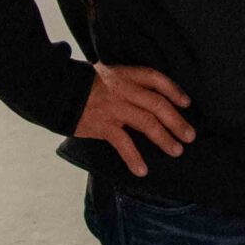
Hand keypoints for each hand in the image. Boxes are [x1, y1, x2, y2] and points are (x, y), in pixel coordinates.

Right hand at [76, 63, 193, 176]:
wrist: (55, 92)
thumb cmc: (82, 86)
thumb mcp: (106, 75)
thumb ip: (126, 84)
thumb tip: (148, 100)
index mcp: (125, 75)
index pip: (156, 78)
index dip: (174, 90)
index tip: (186, 103)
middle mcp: (123, 89)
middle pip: (158, 104)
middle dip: (176, 121)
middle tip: (189, 136)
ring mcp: (114, 107)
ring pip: (147, 123)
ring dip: (164, 139)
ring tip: (176, 150)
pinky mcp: (103, 125)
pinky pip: (124, 143)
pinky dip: (134, 158)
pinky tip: (142, 170)